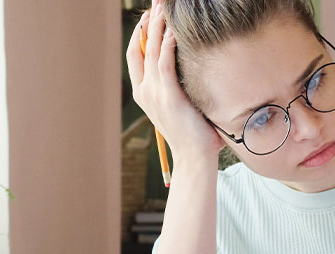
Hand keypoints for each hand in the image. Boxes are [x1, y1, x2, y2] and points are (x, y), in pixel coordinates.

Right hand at [125, 0, 223, 161]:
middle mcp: (144, 91)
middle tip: (156, 3)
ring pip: (151, 50)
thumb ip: (183, 88)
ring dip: (158, 26)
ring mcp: (154, 93)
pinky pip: (165, 62)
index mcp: (144, 93)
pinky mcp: (168, 96)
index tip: (149, 17)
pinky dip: (168, 44)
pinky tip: (175, 30)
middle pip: (140, 47)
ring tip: (164, 8)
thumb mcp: (183, 107)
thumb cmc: (195, 135)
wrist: (194, 158)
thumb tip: (199, 72)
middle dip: (148, 22)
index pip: (136, 56)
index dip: (140, 34)